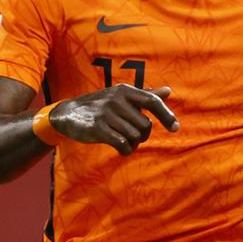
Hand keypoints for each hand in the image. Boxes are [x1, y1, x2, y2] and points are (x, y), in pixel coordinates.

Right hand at [49, 84, 179, 155]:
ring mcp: (107, 114)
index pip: (153, 102)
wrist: (67, 114)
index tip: (176, 129)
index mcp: (126, 91)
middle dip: (143, 136)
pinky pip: (122, 144)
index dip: (167, 116)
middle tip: (134, 137)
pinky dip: (126, 150)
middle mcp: (117, 100)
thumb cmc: (101, 105)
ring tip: (125, 143)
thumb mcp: (121, 96)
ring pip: (135, 136)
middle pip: (145, 125)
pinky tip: (122, 150)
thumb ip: (145, 96)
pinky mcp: (97, 128)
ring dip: (133, 144)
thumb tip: (168, 91)